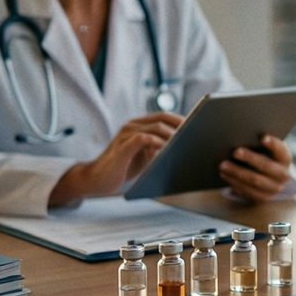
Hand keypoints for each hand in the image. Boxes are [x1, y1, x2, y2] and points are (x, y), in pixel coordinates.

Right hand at [48, 112, 182, 204]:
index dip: (181, 120)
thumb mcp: (145, 153)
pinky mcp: (121, 148)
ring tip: (185, 143)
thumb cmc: (124, 166)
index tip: (197, 126)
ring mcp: (125, 135)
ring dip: (172, 135)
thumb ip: (159, 145)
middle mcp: (132, 126)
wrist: (97, 178)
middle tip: (195, 134)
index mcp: (138, 125)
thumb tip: (183, 143)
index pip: (164, 116)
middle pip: (162, 118)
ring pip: (154, 127)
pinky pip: (141, 139)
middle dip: (181, 125)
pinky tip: (166, 148)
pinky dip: (156, 141)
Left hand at [219, 134, 293, 201]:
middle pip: (266, 166)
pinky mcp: (264, 198)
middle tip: (234, 152)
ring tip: (223, 165)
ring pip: (255, 180)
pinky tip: (225, 175)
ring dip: (237, 173)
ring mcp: (274, 188)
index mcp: (285, 159)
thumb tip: (241, 137)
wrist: (269, 178)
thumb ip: (258, 144)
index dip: (273, 144)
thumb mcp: (266, 150)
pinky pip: (248, 191)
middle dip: (249, 158)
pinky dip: (235, 183)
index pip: (281, 150)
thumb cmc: (264, 157)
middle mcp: (283, 175)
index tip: (262, 137)